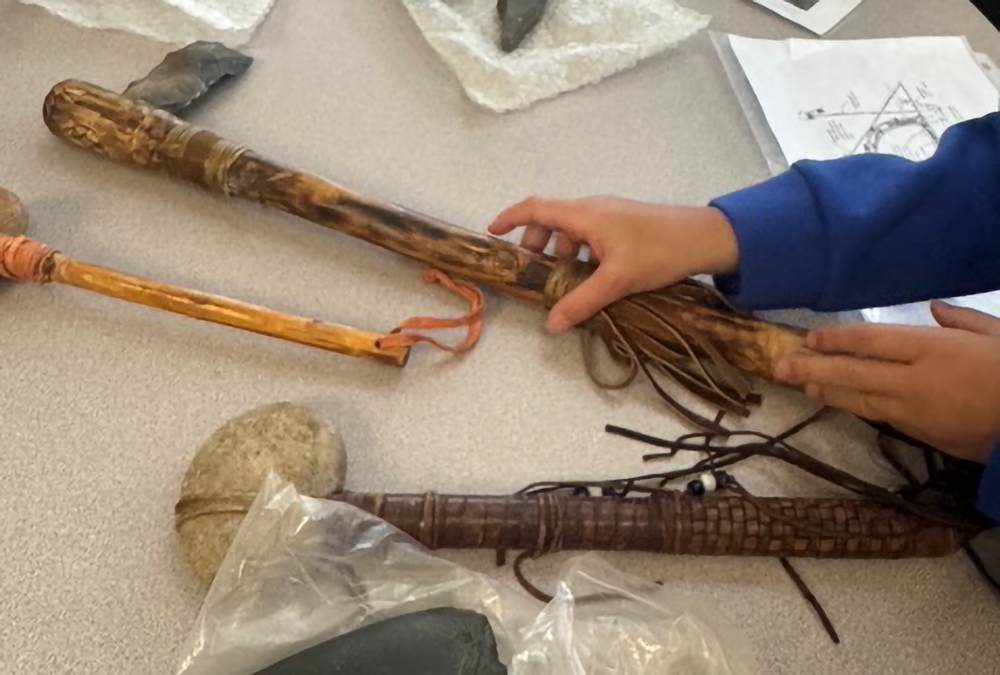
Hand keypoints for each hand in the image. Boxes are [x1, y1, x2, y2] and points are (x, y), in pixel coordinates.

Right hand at [488, 196, 738, 332]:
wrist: (704, 238)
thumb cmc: (659, 252)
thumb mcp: (617, 281)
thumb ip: (581, 302)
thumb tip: (551, 324)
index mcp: (585, 214)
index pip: (535, 208)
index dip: (510, 218)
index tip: (492, 233)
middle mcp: (592, 209)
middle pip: (551, 219)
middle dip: (537, 243)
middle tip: (536, 271)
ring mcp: (609, 214)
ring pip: (571, 229)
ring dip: (561, 250)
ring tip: (566, 279)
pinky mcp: (622, 223)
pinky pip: (589, 234)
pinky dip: (580, 251)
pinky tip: (593, 275)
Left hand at [774, 302, 999, 462]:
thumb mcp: (999, 335)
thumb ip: (963, 321)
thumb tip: (934, 309)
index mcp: (933, 350)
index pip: (871, 342)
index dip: (836, 340)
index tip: (810, 338)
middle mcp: (916, 381)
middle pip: (853, 373)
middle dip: (813, 368)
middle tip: (779, 367)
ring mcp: (916, 412)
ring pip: (861, 400)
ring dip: (828, 391)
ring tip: (800, 384)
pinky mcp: (923, 435)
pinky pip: (881, 416)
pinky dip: (856, 407)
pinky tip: (838, 401)